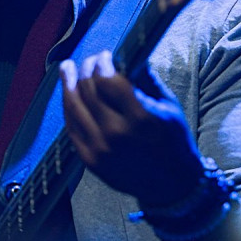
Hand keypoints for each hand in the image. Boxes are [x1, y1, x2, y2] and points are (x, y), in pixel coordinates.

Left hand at [59, 50, 204, 205]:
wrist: (172, 186)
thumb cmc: (173, 141)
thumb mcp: (168, 106)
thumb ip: (146, 79)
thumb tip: (127, 54)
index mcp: (141, 118)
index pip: (108, 80)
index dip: (102, 63)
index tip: (105, 55)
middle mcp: (117, 134)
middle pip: (89, 90)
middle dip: (88, 69)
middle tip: (90, 60)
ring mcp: (100, 149)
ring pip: (74, 106)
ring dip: (68, 83)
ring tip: (67, 69)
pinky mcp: (90, 160)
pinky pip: (71, 127)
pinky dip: (68, 107)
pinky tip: (68, 95)